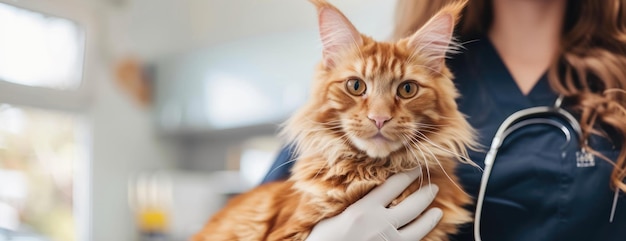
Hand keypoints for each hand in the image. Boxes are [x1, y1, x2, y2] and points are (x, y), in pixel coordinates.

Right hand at [305, 169, 441, 240]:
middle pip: (412, 206)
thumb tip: (368, 191)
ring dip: (430, 218)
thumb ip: (353, 203)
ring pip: (418, 229)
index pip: (393, 186)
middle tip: (433, 187)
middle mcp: (380, 225)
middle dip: (425, 194)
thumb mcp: (334, 216)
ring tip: (437, 212)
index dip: (408, 175)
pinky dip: (420, 237)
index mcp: (364, 210)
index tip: (417, 168)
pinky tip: (423, 234)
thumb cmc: (324, 240)